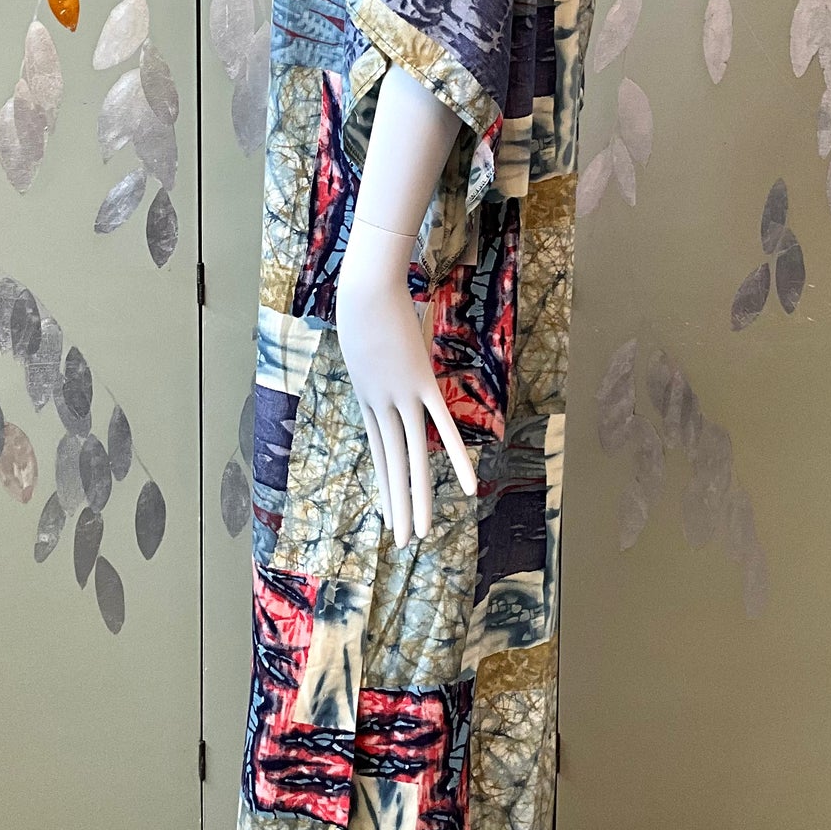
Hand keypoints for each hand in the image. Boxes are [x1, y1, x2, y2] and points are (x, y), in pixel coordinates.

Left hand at [335, 216, 477, 545]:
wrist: (362, 288)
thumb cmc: (360, 302)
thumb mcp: (362, 337)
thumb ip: (374, 351)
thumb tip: (379, 347)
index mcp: (368, 399)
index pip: (380, 451)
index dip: (386, 482)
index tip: (388, 510)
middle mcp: (381, 406)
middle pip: (393, 464)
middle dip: (397, 505)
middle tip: (402, 541)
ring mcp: (400, 396)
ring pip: (413, 457)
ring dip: (418, 499)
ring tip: (420, 533)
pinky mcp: (419, 383)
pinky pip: (442, 427)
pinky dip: (457, 457)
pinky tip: (470, 486)